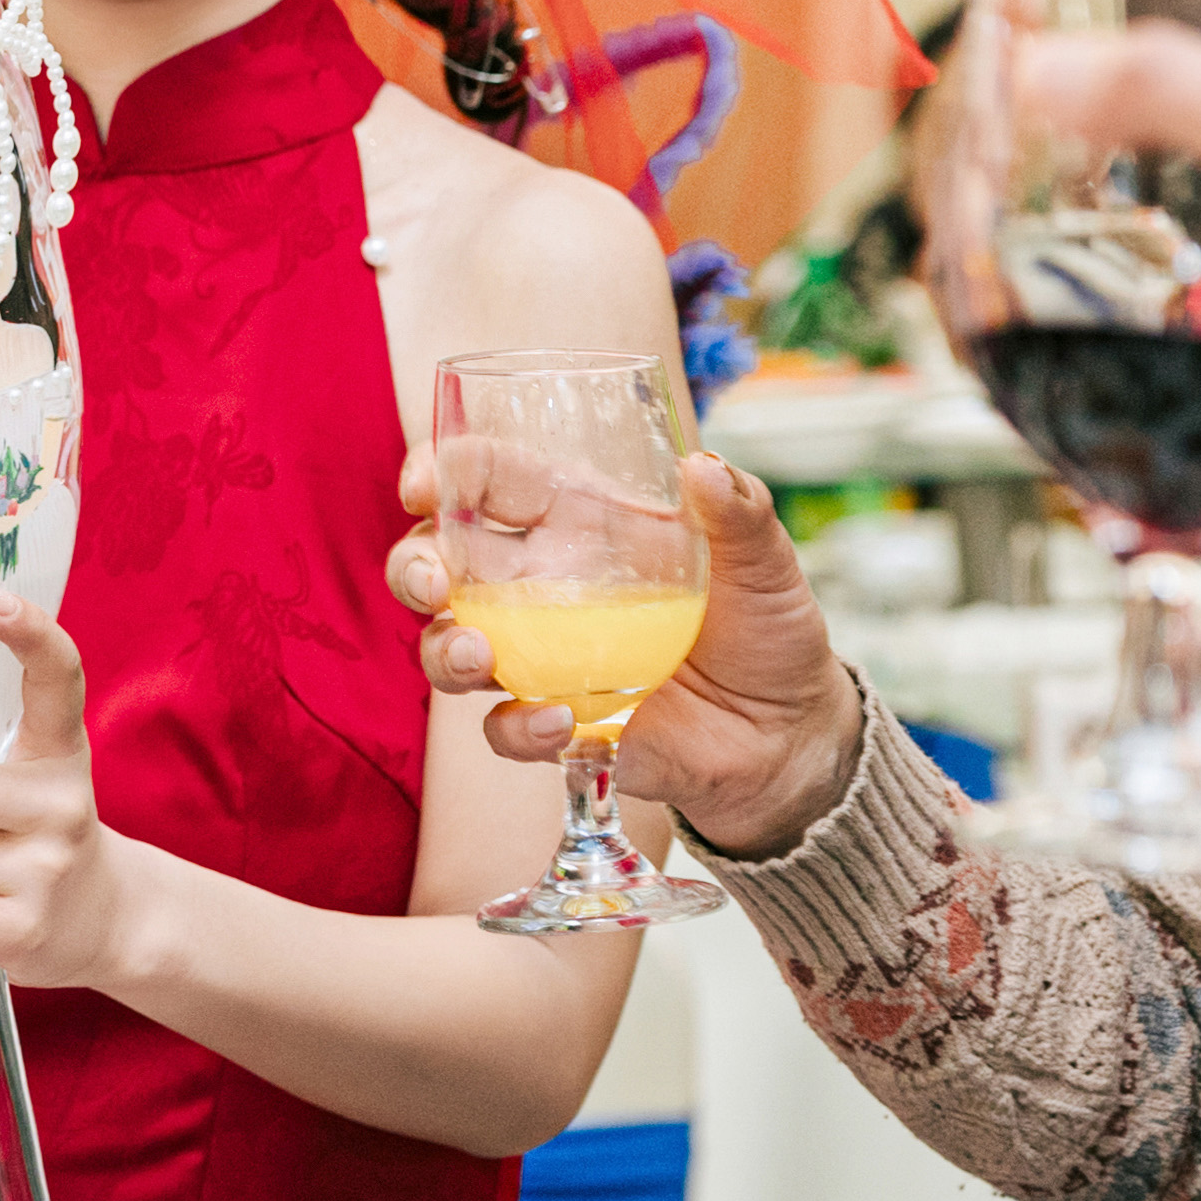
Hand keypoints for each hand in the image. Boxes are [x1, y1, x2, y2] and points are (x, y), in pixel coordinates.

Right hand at [394, 450, 859, 852]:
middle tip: (430, 580)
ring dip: (445, 649)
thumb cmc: (766, 630)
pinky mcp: (558, 725)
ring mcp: (542, 660)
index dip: (441, 472)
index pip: (487, 481)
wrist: (789, 733)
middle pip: (439, 563)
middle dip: (412, 566)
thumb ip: (739, 512)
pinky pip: (503, 728)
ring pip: (450, 646)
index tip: (423, 484)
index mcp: (578, 525)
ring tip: (479, 657)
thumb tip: (703, 467)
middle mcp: (542, 588)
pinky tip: (559, 722)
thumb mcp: (766, 562)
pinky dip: (516, 726)